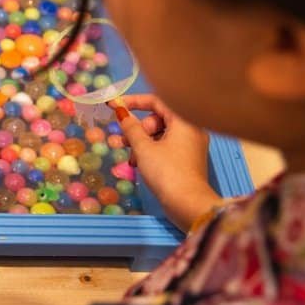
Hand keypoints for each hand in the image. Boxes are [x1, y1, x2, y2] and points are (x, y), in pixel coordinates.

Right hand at [111, 94, 218, 229]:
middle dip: (138, 128)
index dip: (133, 101)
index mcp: (184, 121)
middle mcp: (191, 129)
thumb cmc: (166, 171)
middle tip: (124, 141)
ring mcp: (191, 145)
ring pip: (161, 134)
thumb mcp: (143, 148)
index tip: (114, 106)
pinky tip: (140, 164)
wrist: (188, 204)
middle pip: (158, 118)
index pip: (157, 101)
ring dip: (142, 142)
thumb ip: (131, 127)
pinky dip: (152, 151)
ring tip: (131, 158)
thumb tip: (120, 112)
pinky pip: (167, 146)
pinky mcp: (188, 159)